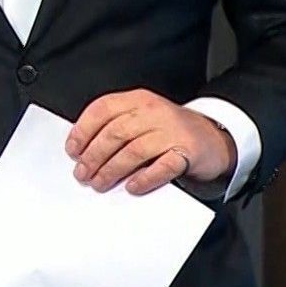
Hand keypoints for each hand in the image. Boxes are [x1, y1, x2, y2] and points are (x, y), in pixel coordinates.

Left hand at [66, 90, 236, 194]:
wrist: (213, 136)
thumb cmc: (170, 130)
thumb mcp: (142, 118)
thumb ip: (116, 127)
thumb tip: (82, 151)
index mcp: (138, 100)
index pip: (103, 109)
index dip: (83, 130)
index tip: (72, 150)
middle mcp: (154, 112)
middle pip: (115, 132)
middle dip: (93, 156)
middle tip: (82, 173)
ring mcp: (172, 131)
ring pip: (134, 150)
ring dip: (112, 170)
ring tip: (99, 183)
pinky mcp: (187, 152)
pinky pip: (163, 166)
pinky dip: (145, 178)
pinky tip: (132, 186)